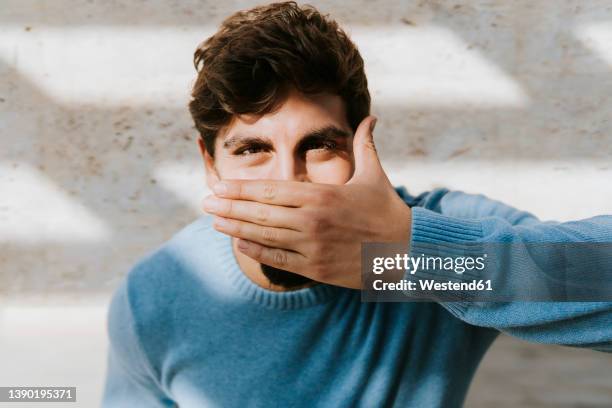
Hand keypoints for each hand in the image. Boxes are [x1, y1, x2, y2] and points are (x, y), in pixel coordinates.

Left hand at [203, 116, 411, 288]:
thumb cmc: (388, 211)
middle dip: (229, 206)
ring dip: (235, 227)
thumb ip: (364, 145)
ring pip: (263, 235)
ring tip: (214, 221)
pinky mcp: (315, 268)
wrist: (407, 252)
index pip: (271, 190)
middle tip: (204, 202)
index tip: (219, 186)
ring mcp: (311, 246)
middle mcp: (311, 220)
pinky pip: (278, 259)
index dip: (241, 188)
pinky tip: (239, 242)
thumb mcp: (375, 175)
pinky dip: (256, 251)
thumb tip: (371, 116)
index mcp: (322, 195)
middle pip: (260, 212)